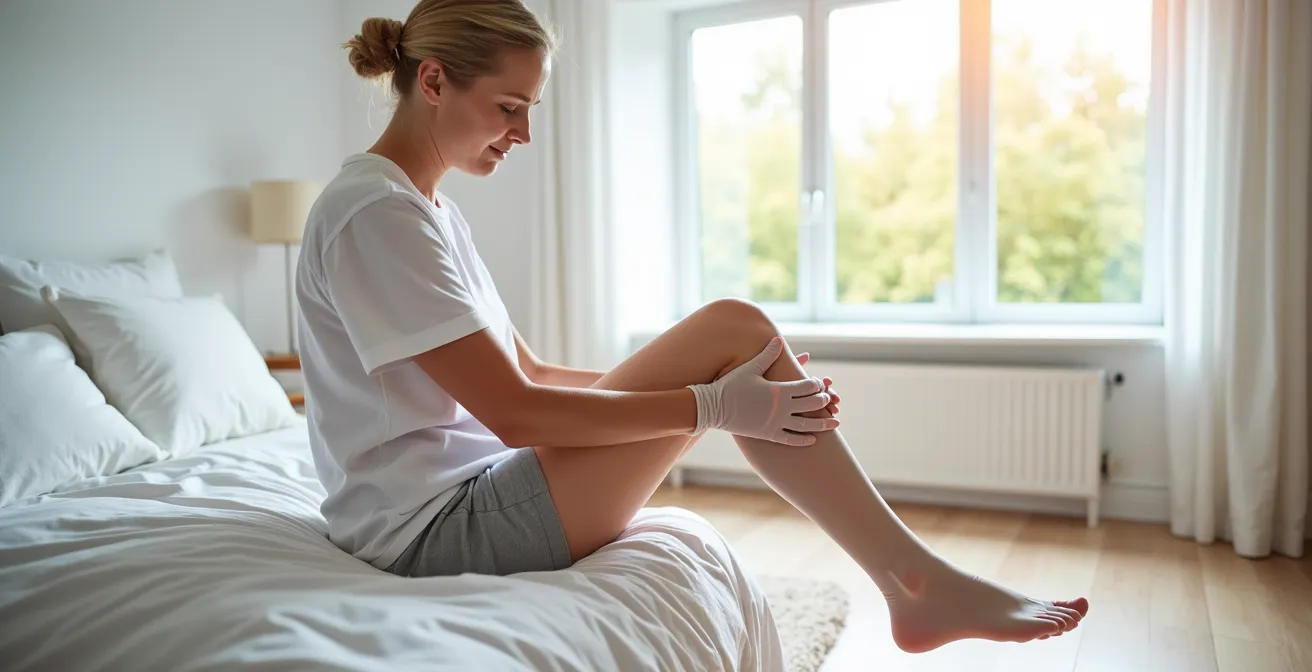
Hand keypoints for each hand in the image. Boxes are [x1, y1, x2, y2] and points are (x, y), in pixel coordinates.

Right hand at [688, 337, 841, 445]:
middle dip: (822, 401)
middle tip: (829, 399)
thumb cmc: (731, 385)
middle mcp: (781, 408)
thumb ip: (768, 355)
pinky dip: (803, 440)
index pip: (807, 387)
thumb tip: (779, 339)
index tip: (820, 382)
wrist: (713, 408)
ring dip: (822, 423)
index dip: (817, 384)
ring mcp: (776, 423)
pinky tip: (813, 439)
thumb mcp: (750, 367)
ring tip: (835, 422)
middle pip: (811, 405)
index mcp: (779, 390)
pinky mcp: (768, 435)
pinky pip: (790, 439)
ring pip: (806, 425)